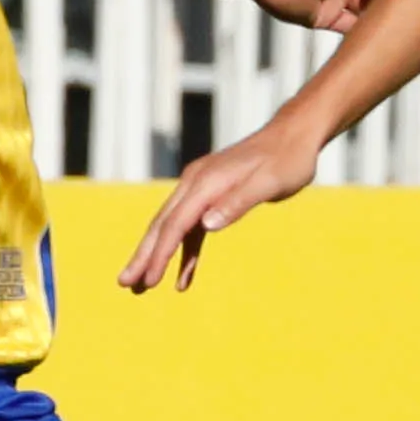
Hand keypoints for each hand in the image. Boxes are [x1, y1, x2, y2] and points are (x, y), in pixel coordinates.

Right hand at [121, 119, 328, 289]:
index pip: (175, 224)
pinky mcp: (211, 195)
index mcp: (206, 182)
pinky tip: (183, 278)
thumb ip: (237, 203)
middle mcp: (196, 183)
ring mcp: (201, 188)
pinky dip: (185, 252)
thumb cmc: (287, 160)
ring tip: (141, 286)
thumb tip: (206, 225)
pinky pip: (191, 228)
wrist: (294, 135)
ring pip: (172, 227)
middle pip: (163, 225)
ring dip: (158, 256)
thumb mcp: (268, 183)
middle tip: (125, 283)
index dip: (160, 254)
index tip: (148, 280)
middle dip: (144, 256)